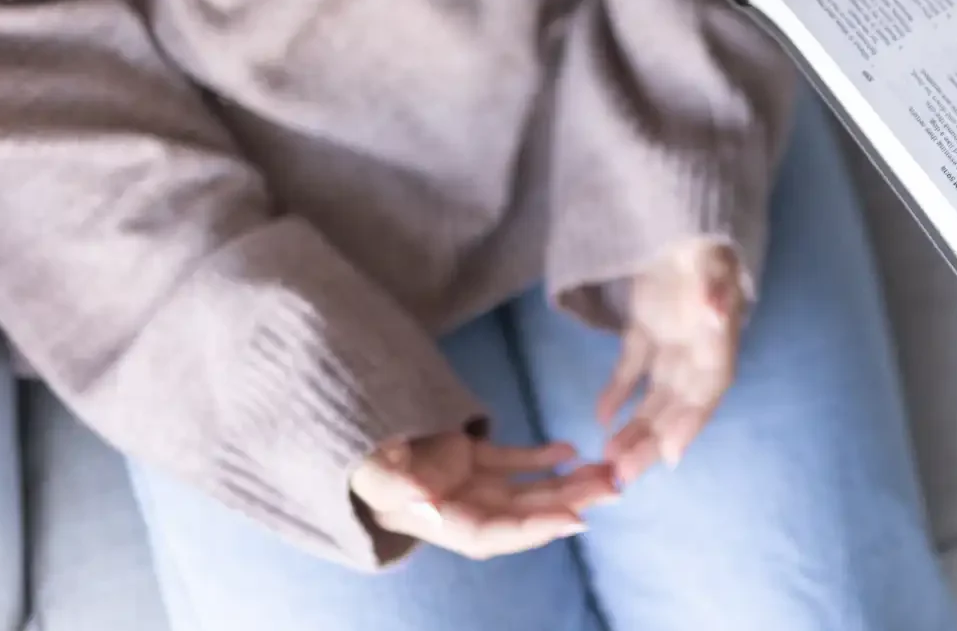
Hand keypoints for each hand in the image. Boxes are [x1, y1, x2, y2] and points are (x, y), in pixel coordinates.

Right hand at [351, 433, 617, 559]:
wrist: (342, 423)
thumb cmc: (354, 448)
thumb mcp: (367, 466)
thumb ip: (393, 480)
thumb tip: (424, 496)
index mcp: (434, 518)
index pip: (491, 532)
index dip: (533, 529)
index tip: (576, 519)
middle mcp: (456, 507)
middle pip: (521, 514)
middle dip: (567, 504)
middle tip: (614, 489)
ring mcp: (464, 482)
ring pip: (525, 489)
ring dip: (565, 482)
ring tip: (607, 472)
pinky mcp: (466, 457)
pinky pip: (512, 461)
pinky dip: (541, 457)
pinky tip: (570, 450)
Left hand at [598, 238, 746, 484]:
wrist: (679, 215)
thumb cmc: (701, 240)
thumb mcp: (711, 260)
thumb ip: (713, 288)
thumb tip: (715, 313)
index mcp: (720, 339)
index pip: (708, 391)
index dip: (690, 423)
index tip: (669, 456)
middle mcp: (698, 350)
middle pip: (676, 405)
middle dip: (652, 441)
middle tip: (623, 475)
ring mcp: (672, 342)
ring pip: (654, 396)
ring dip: (635, 427)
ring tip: (608, 459)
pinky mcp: (647, 329)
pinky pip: (632, 369)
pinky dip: (617, 393)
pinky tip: (598, 418)